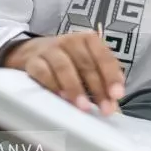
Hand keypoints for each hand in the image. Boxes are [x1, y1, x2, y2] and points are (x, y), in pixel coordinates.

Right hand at [3, 32, 124, 115]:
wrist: (33, 51)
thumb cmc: (69, 61)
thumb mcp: (88, 66)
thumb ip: (103, 82)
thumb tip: (114, 106)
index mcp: (90, 40)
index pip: (104, 57)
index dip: (112, 77)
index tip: (117, 95)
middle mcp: (71, 41)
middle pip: (86, 64)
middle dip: (97, 89)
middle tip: (104, 109)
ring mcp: (50, 50)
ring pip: (64, 67)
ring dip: (76, 88)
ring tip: (84, 106)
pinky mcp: (33, 61)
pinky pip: (43, 72)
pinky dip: (53, 85)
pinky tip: (61, 97)